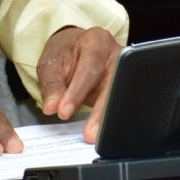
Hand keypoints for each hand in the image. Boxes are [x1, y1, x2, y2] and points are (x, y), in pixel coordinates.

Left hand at [37, 27, 120, 142]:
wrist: (76, 47)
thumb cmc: (65, 53)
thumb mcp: (51, 64)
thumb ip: (52, 86)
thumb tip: (52, 108)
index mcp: (96, 41)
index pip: (89, 69)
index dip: (77, 93)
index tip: (64, 112)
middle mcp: (116, 55)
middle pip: (112, 84)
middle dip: (100, 112)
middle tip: (88, 134)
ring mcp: (126, 71)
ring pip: (121, 97)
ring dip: (108, 120)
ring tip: (96, 137)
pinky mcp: (128, 86)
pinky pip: (122, 104)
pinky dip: (113, 120)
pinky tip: (105, 133)